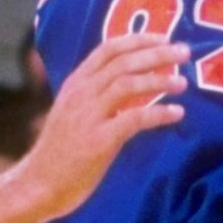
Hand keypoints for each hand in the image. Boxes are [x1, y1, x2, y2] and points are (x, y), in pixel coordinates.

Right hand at [16, 30, 187, 220]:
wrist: (38, 184)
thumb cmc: (58, 152)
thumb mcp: (72, 112)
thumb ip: (95, 95)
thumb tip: (131, 85)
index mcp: (75, 84)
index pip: (108, 49)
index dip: (139, 40)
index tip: (164, 38)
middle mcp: (81, 94)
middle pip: (124, 62)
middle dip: (157, 53)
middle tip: (184, 52)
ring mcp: (88, 116)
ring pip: (128, 84)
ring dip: (160, 80)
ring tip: (183, 83)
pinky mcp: (98, 141)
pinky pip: (135, 119)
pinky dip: (159, 113)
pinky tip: (177, 113)